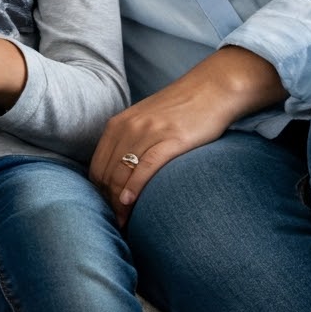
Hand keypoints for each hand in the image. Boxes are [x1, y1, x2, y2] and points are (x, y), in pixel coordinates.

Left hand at [90, 45, 287, 221]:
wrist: (213, 88)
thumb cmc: (180, 109)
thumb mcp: (145, 121)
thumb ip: (128, 142)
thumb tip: (120, 174)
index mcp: (118, 125)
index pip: (97, 166)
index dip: (98, 193)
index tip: (107, 211)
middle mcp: (128, 127)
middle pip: (107, 173)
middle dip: (107, 202)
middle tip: (116, 223)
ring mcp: (149, 132)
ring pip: (123, 173)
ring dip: (119, 201)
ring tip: (124, 222)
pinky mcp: (172, 139)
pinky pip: (146, 167)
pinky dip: (134, 187)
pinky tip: (129, 202)